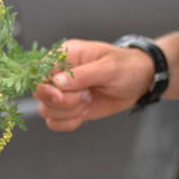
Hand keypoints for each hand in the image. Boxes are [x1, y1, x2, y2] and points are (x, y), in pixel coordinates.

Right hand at [33, 39, 153, 130]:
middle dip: (62, 102)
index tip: (60, 95)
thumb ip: (82, 75)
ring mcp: (63, 92)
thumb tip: (57, 82)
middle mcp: (58, 74)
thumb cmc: (126, 67)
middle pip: (39, 94)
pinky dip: (69, 123)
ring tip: (88, 102)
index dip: (44, 86)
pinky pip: (55, 122)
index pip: (38, 71)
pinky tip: (85, 113)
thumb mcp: (109, 67)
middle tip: (86, 96)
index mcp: (63, 56)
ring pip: (46, 110)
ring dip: (68, 112)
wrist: (141, 81)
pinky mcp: (69, 108)